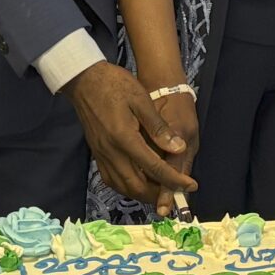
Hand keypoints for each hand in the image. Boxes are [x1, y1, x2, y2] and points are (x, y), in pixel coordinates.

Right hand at [66, 60, 195, 209]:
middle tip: (177, 192)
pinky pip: (112, 181)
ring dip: (144, 194)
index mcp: (125, 139)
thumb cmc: (115, 85)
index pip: (154, 167)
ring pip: (124, 187)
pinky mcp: (96, 155)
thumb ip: (159, 127)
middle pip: (137, 186)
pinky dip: (128, 187)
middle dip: (159, 194)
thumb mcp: (141, 99)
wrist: (83, 80)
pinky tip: (139, 181)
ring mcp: (101, 156)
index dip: (174, 180)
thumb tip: (179, 149)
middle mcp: (111, 153)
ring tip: (161, 190)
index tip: (191, 186)